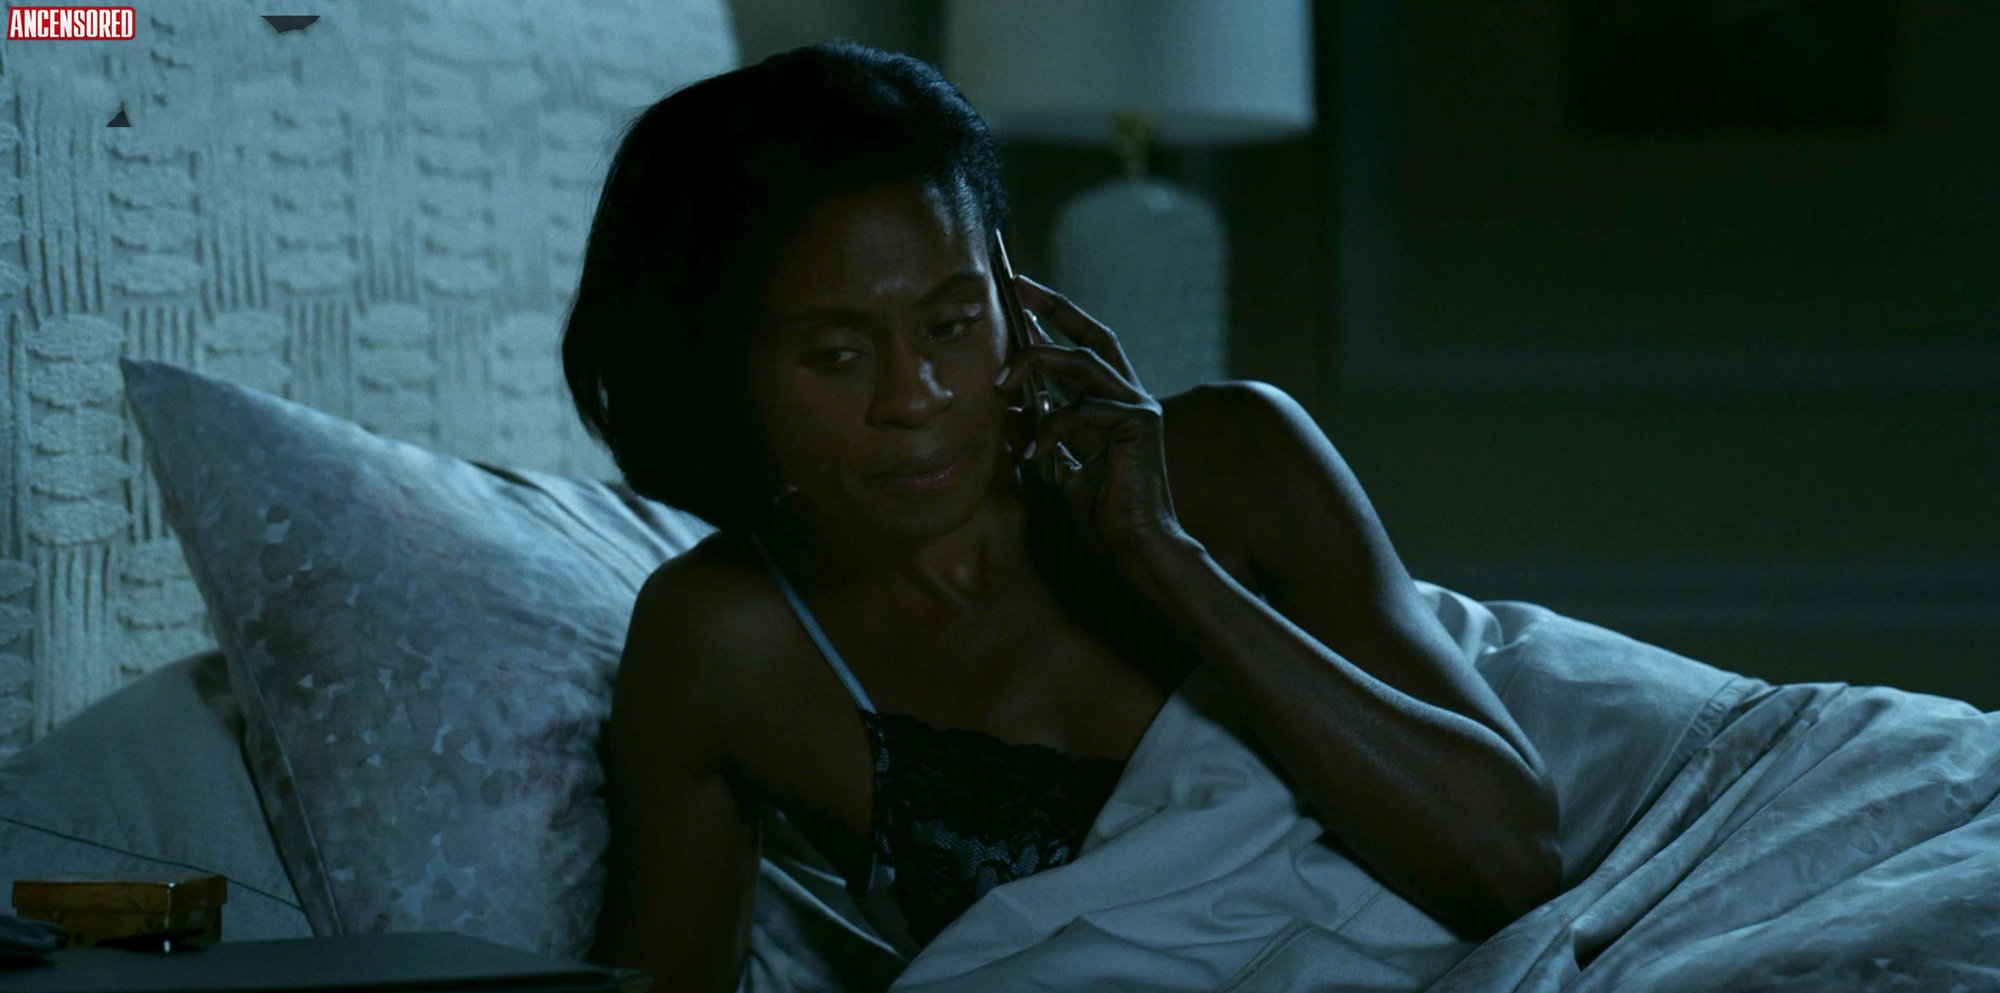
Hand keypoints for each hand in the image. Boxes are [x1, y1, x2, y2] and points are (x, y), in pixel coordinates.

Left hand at [994, 275, 1201, 578]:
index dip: (1054, 319)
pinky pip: (1084, 410)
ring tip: (999, 383)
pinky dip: (1051, 428)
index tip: (1020, 296)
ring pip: (1084, 362)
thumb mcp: (1054, 468)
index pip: (1083, 347)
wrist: (1133, 548)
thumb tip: (1007, 411)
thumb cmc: (1100, 515)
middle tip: (1016, 286)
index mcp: (1112, 403)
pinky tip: (1031, 453)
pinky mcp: (1139, 423)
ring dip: (1036, 364)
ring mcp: (1139, 406)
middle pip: (1094, 334)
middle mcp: (1130, 396)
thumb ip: (1037, 435)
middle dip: (1055, 308)